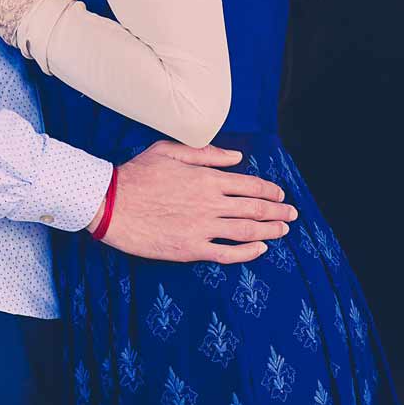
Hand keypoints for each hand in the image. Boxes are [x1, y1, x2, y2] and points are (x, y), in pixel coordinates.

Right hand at [90, 140, 297, 263]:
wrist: (111, 204)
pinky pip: (227, 253)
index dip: (269, 190)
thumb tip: (236, 158)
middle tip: (292, 214)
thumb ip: (206, 154)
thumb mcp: (169, 151)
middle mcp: (211, 203)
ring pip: (247, 231)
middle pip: (255, 209)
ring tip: (283, 230)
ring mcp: (202, 228)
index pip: (250, 185)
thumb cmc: (137, 174)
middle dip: (278, 211)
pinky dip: (248, 252)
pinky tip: (260, 250)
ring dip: (270, 230)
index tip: (279, 194)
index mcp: (207, 178)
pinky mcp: (191, 249)